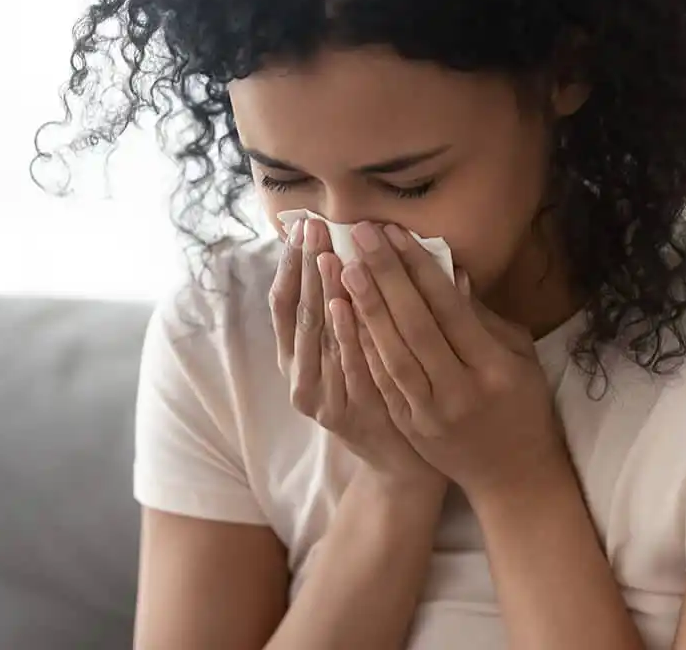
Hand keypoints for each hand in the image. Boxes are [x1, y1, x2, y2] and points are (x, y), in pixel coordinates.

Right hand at [271, 217, 446, 494]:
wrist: (402, 461)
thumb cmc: (386, 392)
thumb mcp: (364, 347)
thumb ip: (361, 305)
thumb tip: (377, 245)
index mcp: (298, 355)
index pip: (284, 300)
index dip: (290, 262)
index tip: (301, 224)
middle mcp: (299, 375)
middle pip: (296, 311)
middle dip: (305, 266)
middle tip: (312, 227)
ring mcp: (318, 396)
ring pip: (316, 337)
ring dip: (320, 293)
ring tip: (327, 255)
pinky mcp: (341, 414)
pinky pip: (342, 366)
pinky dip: (342, 335)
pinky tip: (344, 305)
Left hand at [340, 223, 572, 502]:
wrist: (513, 477)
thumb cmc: (523, 405)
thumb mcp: (519, 357)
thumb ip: (483, 318)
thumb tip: (449, 274)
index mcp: (495, 368)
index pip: (450, 310)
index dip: (420, 270)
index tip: (396, 234)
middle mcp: (460, 391)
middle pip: (416, 327)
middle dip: (386, 277)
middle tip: (361, 237)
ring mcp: (431, 414)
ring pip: (392, 355)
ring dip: (365, 309)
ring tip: (343, 269)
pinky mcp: (410, 426)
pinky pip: (381, 382)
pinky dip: (362, 347)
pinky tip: (344, 318)